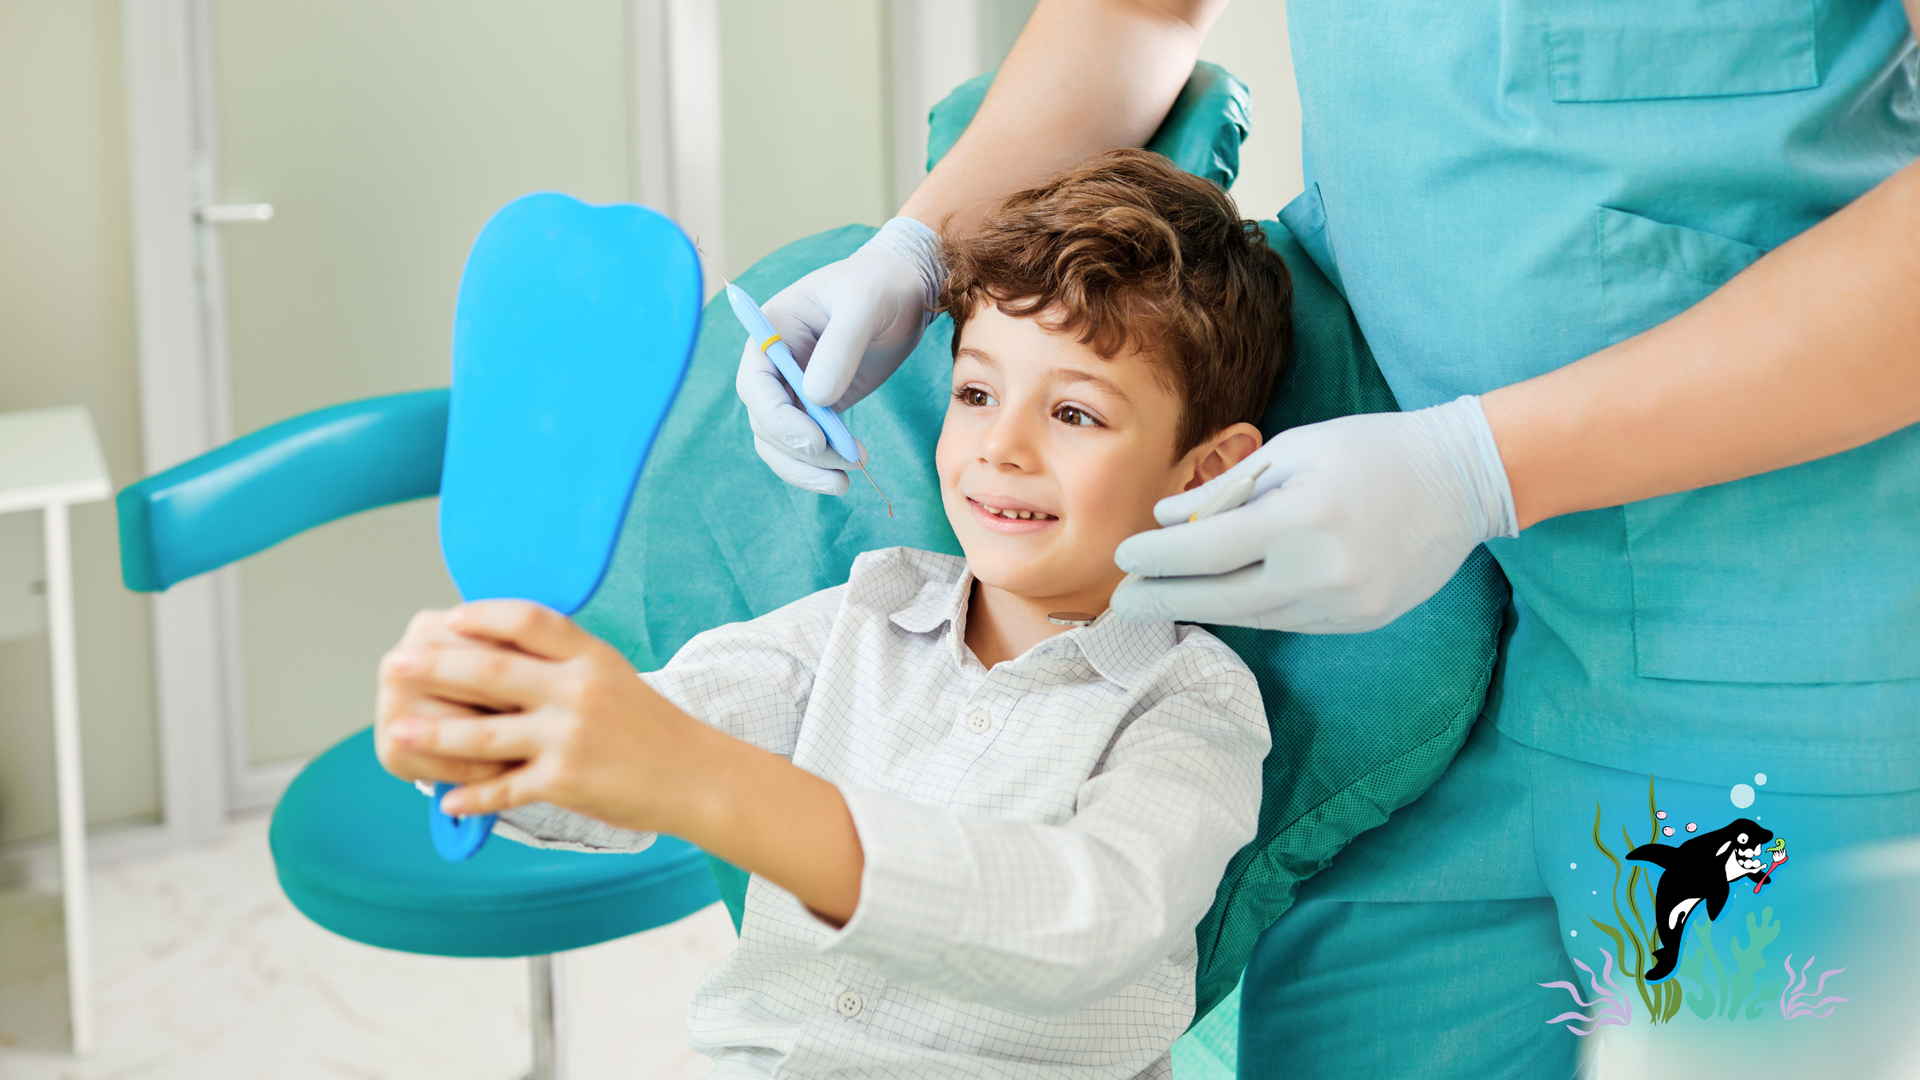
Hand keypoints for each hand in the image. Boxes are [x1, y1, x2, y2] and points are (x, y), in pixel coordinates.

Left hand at [378, 601, 713, 830]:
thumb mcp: (613, 675)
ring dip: (434, 733)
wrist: (696, 775)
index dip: (483, 616)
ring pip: (484, 733)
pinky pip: (504, 789)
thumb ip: (563, 661)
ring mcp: (571, 736)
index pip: (528, 619)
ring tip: (398, 730)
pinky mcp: (567, 781)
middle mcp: (579, 690)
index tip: (447, 619)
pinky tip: (445, 799)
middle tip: (396, 664)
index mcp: (590, 656)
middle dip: (436, 666)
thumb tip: (497, 648)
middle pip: (492, 670)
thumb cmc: (650, 727)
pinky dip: (471, 796)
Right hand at [736, 217, 943, 494]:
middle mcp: (773, 365)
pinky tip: (848, 472)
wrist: (902, 290)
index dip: (778, 419)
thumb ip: (840, 347)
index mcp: (771, 332)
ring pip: (781, 443)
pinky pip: (806, 445)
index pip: (755, 384)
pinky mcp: (816, 406)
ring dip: (808, 468)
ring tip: (846, 481)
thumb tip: (817, 398)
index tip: (815, 441)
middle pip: (765, 422)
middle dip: (800, 451)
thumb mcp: (863, 304)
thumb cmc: (878, 285)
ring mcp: (793, 388)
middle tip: (846, 464)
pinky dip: (821, 464)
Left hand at [1111, 396, 1517, 632]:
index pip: (1206, 551)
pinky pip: (1288, 620)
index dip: (1157, 559)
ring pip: (1254, 616)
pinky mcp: (1360, 621)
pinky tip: (1224, 595)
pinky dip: (1251, 607)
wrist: (1463, 480)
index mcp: (1302, 518)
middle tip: (1122, 599)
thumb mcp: (1295, 449)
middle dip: (1164, 599)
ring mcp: (1345, 605)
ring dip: (1204, 606)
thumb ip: (1228, 489)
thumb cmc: (1372, 450)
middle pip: (1221, 598)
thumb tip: (1167, 520)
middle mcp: (1323, 572)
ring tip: (1164, 596)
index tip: (1124, 557)